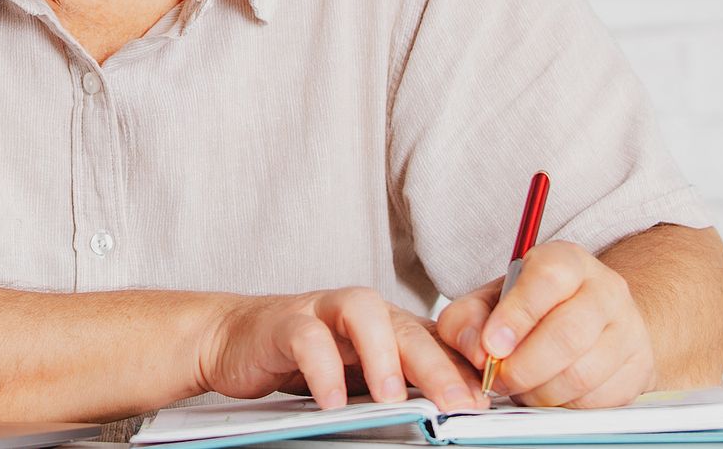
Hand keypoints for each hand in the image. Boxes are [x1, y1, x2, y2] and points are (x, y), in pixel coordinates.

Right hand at [197, 287, 487, 413]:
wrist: (232, 340)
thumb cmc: (303, 360)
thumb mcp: (359, 377)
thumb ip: (398, 387)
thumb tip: (450, 412)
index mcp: (387, 326)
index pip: (436, 340)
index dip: (464, 366)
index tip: (489, 400)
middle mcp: (361, 313)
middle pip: (408, 326)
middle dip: (438, 364)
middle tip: (459, 402)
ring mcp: (322, 311)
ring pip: (363, 313)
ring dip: (383, 354)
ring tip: (393, 397)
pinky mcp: (284, 322)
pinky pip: (307, 337)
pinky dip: (322, 368)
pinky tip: (331, 401)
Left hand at [436, 241, 654, 407]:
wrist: (590, 320)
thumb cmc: (532, 308)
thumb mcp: (490, 300)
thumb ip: (467, 319)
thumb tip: (476, 350)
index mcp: (566, 260)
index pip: (547, 281)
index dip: (516, 316)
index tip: (491, 346)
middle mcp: (605, 289)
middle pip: (567, 335)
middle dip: (523, 367)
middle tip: (498, 379)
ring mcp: (628, 329)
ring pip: (582, 374)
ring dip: (540, 391)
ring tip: (520, 387)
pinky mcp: (639, 368)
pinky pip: (598, 400)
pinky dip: (565, 404)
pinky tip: (549, 392)